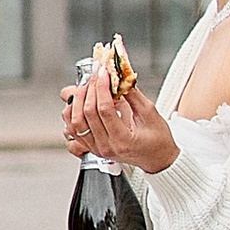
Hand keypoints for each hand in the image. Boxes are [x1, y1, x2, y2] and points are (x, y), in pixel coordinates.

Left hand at [60, 65, 177, 174]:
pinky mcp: (91, 147)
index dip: (102, 87)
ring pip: (75, 122)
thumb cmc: (158, 140)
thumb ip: (131, 93)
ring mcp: (96, 149)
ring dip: (77, 100)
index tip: (103, 72)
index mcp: (123, 140)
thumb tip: (118, 75)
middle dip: (90, 88)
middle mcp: (106, 147)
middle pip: (87, 113)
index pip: (104, 109)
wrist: (157, 158)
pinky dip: (71, 114)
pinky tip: (79, 102)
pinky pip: (73, 130)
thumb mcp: (150, 113)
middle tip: (95, 74)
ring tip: (87, 86)